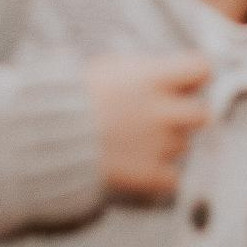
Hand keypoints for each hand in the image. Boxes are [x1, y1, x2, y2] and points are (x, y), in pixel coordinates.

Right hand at [84, 52, 210, 202]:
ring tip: (133, 141)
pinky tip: (139, 166)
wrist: (44, 139)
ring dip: (166, 144)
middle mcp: (162, 112)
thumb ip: (140, 70)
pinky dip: (160, 176)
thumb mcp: (104, 68)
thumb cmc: (69, 99)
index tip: (183, 81)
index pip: (201, 69)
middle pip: (201, 113)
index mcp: (152, 79)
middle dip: (186, 114)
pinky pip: (173, 178)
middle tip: (160, 117)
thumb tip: (162, 72)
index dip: (194, 75)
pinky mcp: (150, 175)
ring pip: (182, 145)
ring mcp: (159, 146)